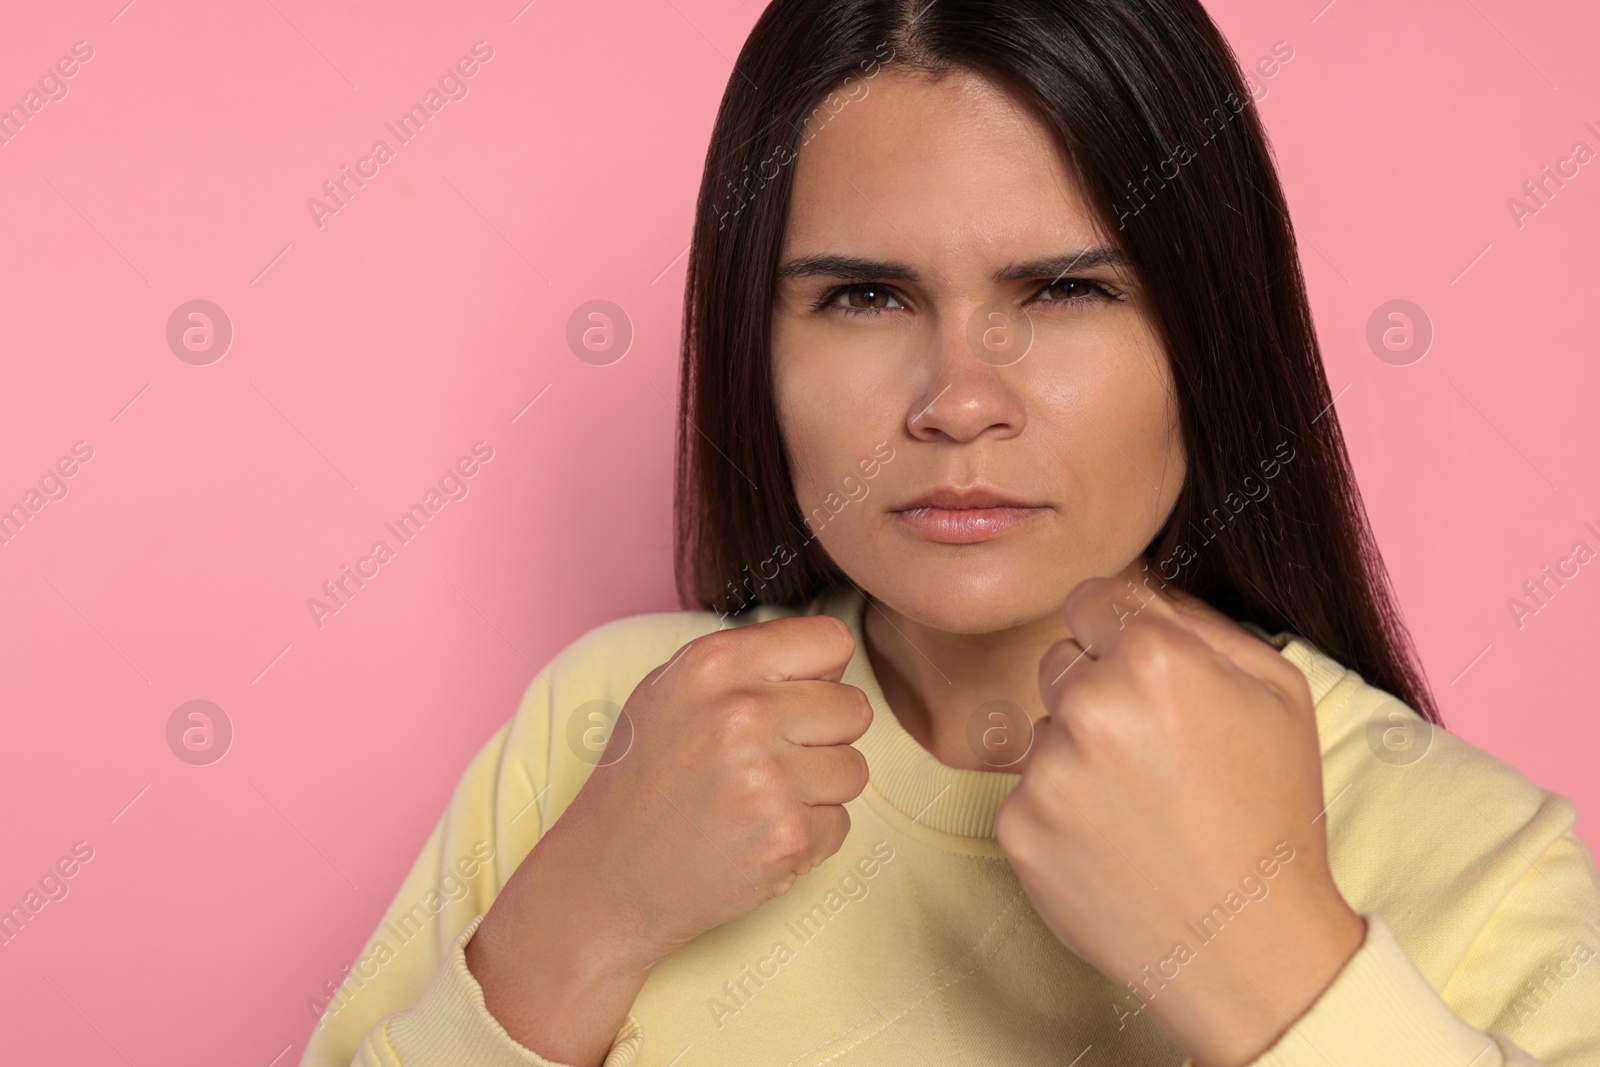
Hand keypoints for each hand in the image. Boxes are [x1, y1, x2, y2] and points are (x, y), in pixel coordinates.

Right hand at [467, 614, 872, 1066]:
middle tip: (770, 762)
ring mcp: (768, 777)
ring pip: (855, 768)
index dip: (820, 675)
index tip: (791, 701)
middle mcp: (743, 712)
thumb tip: (831, 658)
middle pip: (854, 707)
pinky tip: (758, 837)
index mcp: (713, 663)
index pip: (832, 640)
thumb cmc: (643, 780)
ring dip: (820, 790)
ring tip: (761, 801)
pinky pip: (841, 823)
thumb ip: (747, 664)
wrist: (606, 878)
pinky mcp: (787, 836)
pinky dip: (809, 837)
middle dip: (823, 737)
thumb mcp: (670, 692)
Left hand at [993, 575, 1364, 1066]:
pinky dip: (1060, 813)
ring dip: (1076, 754)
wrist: (1247, 947)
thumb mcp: (1279, 693)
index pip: (1091, 599)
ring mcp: (1046, 768)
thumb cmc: (1272, 815)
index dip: (1118, 635)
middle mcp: (1088, 703)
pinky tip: (1113, 843)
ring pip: (1042, 729)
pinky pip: (1026, 791)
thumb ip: (1201, 623)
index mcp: (1154, 657)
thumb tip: (1140, 592)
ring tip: (1141, 807)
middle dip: (1097, 693)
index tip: (1140, 674)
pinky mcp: (1018, 827)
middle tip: (1154, 755)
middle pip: (1060, 662)